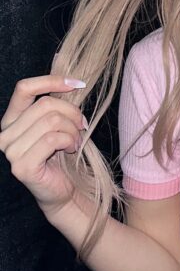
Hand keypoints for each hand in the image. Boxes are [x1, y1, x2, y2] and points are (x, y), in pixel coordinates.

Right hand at [0, 76, 88, 217]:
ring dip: (73, 130)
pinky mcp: (21, 166)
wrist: (63, 189)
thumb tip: (73, 83)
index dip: (52, 81)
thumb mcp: (58, 123)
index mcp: (11, 119)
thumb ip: (57, 105)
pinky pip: (52, 139)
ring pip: (51, 121)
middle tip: (81, 126)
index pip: (24, 88)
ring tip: (76, 140)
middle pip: (45, 105)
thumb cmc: (61, 153)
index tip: (78, 84)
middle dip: (72, 113)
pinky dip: (69, 141)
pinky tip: (71, 149)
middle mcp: (5, 134)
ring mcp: (10, 151)